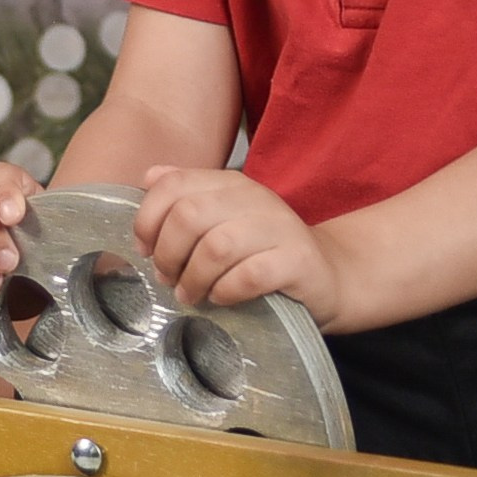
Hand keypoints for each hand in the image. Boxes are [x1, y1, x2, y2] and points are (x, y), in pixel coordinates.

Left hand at [134, 163, 343, 317]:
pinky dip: (226, 291)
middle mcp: (256, 198)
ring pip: (216, 247)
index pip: (174, 184)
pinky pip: (249, 275)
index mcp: (232, 184)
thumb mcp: (226, 218)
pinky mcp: (298, 261)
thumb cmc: (266, 252)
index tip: (145, 249)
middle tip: (168, 279)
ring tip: (191, 294)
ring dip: (194, 278)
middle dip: (168, 253)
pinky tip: (222, 298)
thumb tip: (149, 178)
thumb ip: (188, 196)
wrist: (331, 274)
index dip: (149, 219)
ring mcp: (280, 228)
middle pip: (189, 215)